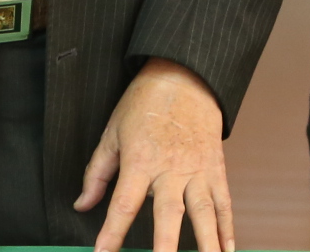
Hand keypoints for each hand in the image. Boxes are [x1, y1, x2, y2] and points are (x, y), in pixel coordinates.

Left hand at [74, 57, 232, 251]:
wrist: (184, 75)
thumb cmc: (144, 102)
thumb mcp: (112, 132)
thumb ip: (97, 172)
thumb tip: (82, 204)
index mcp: (141, 160)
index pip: (124, 204)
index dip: (112, 232)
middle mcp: (171, 169)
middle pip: (168, 216)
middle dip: (165, 248)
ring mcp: (197, 170)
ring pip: (203, 214)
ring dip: (206, 244)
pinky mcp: (216, 168)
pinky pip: (224, 203)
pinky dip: (227, 229)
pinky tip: (226, 250)